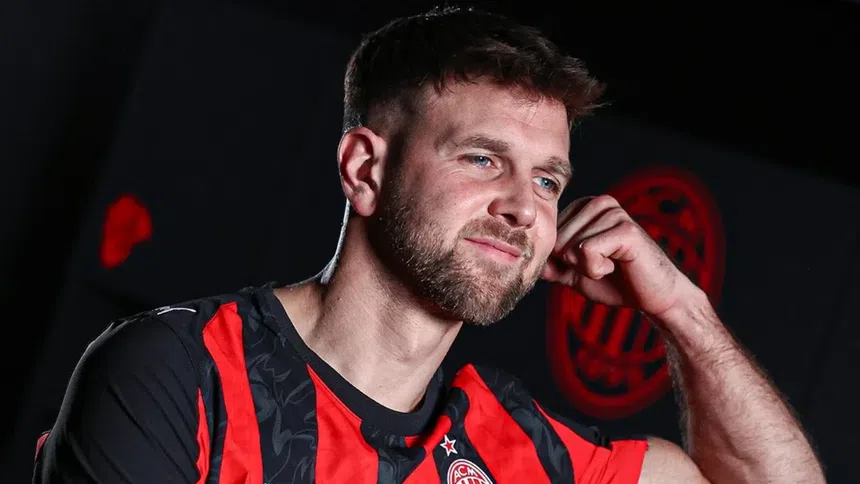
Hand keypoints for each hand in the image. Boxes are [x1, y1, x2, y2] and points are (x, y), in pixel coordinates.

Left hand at [541, 194, 698, 316]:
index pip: (550, 235)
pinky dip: (597, 269)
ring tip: (612, 264)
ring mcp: (613, 212)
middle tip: (603, 264)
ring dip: (588, 268)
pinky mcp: (625, 229)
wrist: (652, 297)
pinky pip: (587, 252)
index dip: (565, 259)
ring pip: (571, 247)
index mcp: (584, 208)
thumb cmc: (615, 282)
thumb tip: (523, 256)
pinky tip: (617, 265)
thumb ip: (551, 263)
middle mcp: (598, 203)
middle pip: (557, 240)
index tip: (590, 261)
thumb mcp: (574, 273)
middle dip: (575, 263)